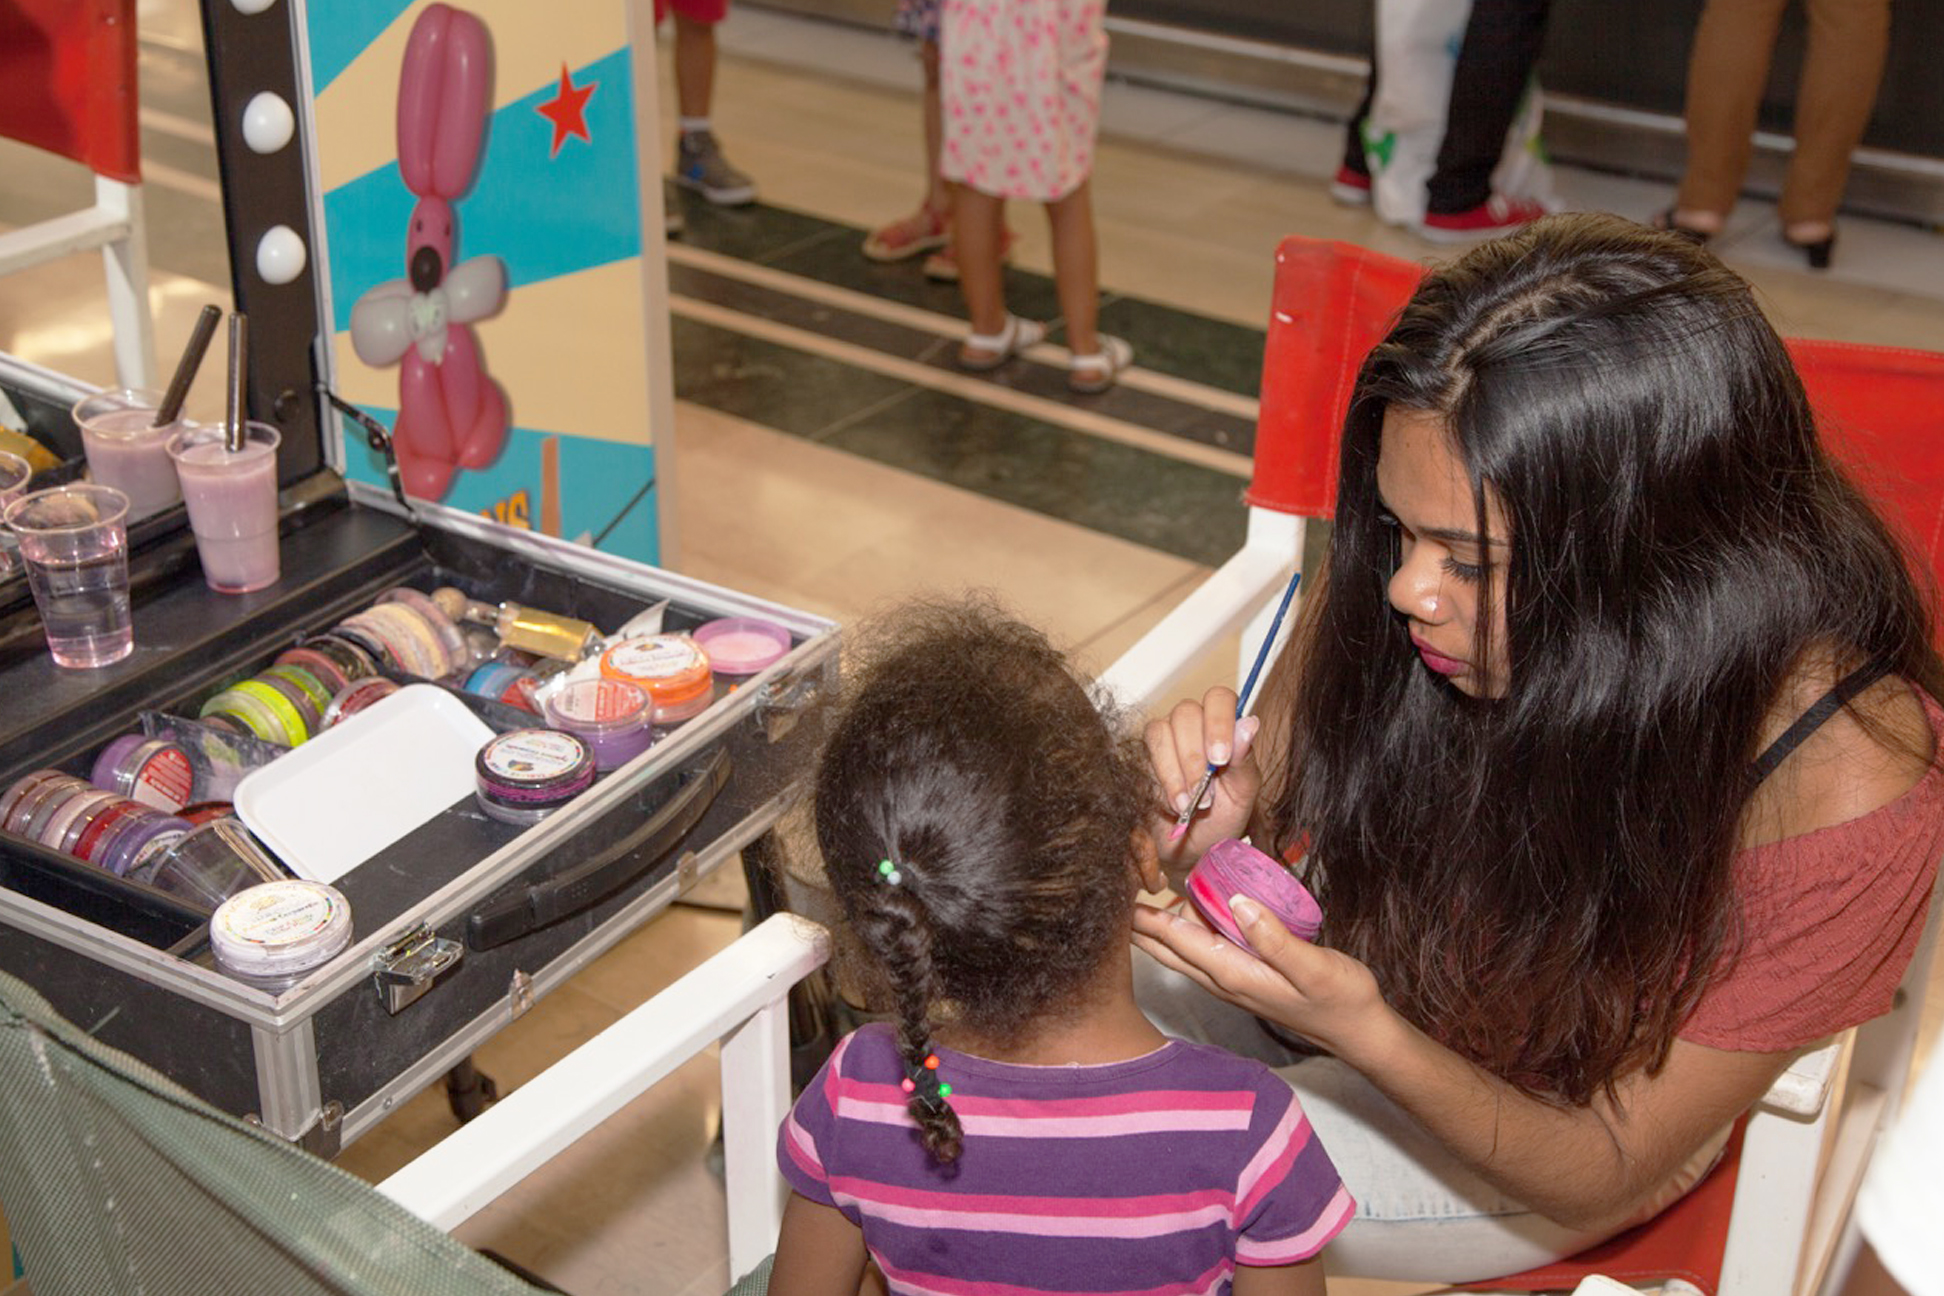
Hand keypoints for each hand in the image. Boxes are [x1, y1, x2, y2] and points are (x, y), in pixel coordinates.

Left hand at [1130, 895, 1384, 1058]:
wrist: (1357, 1029)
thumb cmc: (1340, 997)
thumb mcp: (1313, 966)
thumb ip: (1274, 938)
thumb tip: (1237, 903)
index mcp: (1234, 974)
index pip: (1178, 941)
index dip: (1148, 918)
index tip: (1120, 895)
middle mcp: (1224, 980)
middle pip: (1169, 950)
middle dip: (1139, 925)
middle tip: (1112, 894)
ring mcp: (1232, 980)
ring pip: (1182, 952)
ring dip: (1156, 930)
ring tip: (1132, 903)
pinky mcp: (1243, 977)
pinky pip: (1201, 952)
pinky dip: (1182, 933)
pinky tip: (1182, 916)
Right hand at [1144, 688, 1263, 876]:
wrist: (1193, 851)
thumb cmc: (1223, 819)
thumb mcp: (1243, 793)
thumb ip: (1245, 759)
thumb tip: (1249, 724)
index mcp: (1222, 726)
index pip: (1218, 698)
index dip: (1218, 721)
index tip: (1221, 758)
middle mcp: (1191, 725)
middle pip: (1185, 713)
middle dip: (1194, 757)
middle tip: (1205, 794)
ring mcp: (1163, 740)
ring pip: (1159, 732)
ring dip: (1175, 773)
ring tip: (1188, 806)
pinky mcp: (1141, 760)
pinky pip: (1142, 759)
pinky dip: (1159, 786)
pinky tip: (1172, 807)